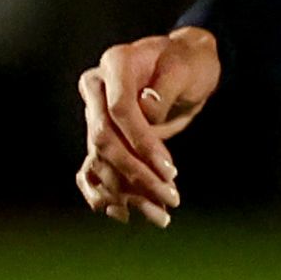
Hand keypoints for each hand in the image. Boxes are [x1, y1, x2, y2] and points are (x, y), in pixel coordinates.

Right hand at [75, 26, 220, 225]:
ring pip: (100, 160)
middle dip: (136, 174)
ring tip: (159, 215)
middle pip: (105, 140)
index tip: (170, 170)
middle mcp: (96, 88)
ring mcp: (94, 112)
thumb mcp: (186, 69)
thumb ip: (166, 87)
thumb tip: (147, 109)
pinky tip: (123, 214)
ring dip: (126, 193)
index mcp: (115, 64)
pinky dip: (106, 193)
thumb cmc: (187, 64)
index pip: (119, 110)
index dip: (142, 143)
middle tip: (170, 198)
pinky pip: (93, 167)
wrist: (183, 68)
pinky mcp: (100, 134)